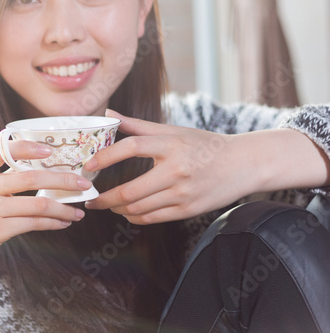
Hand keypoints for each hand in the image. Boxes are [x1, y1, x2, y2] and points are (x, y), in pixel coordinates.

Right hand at [0, 140, 90, 292]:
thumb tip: (41, 170)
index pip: (1, 149)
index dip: (27, 146)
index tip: (50, 150)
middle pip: (31, 177)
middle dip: (63, 180)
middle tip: (83, 183)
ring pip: (38, 203)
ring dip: (64, 207)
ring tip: (79, 210)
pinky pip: (34, 223)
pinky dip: (54, 222)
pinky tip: (64, 222)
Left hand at [82, 109, 246, 223]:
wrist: (242, 164)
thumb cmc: (204, 144)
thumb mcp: (173, 131)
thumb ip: (138, 125)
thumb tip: (108, 114)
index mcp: (172, 144)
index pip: (132, 147)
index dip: (106, 156)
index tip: (89, 164)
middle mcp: (177, 170)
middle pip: (130, 190)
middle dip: (104, 198)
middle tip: (90, 197)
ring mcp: (183, 192)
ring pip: (138, 208)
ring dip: (117, 209)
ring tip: (107, 204)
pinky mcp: (188, 210)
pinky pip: (152, 218)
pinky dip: (134, 218)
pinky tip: (126, 212)